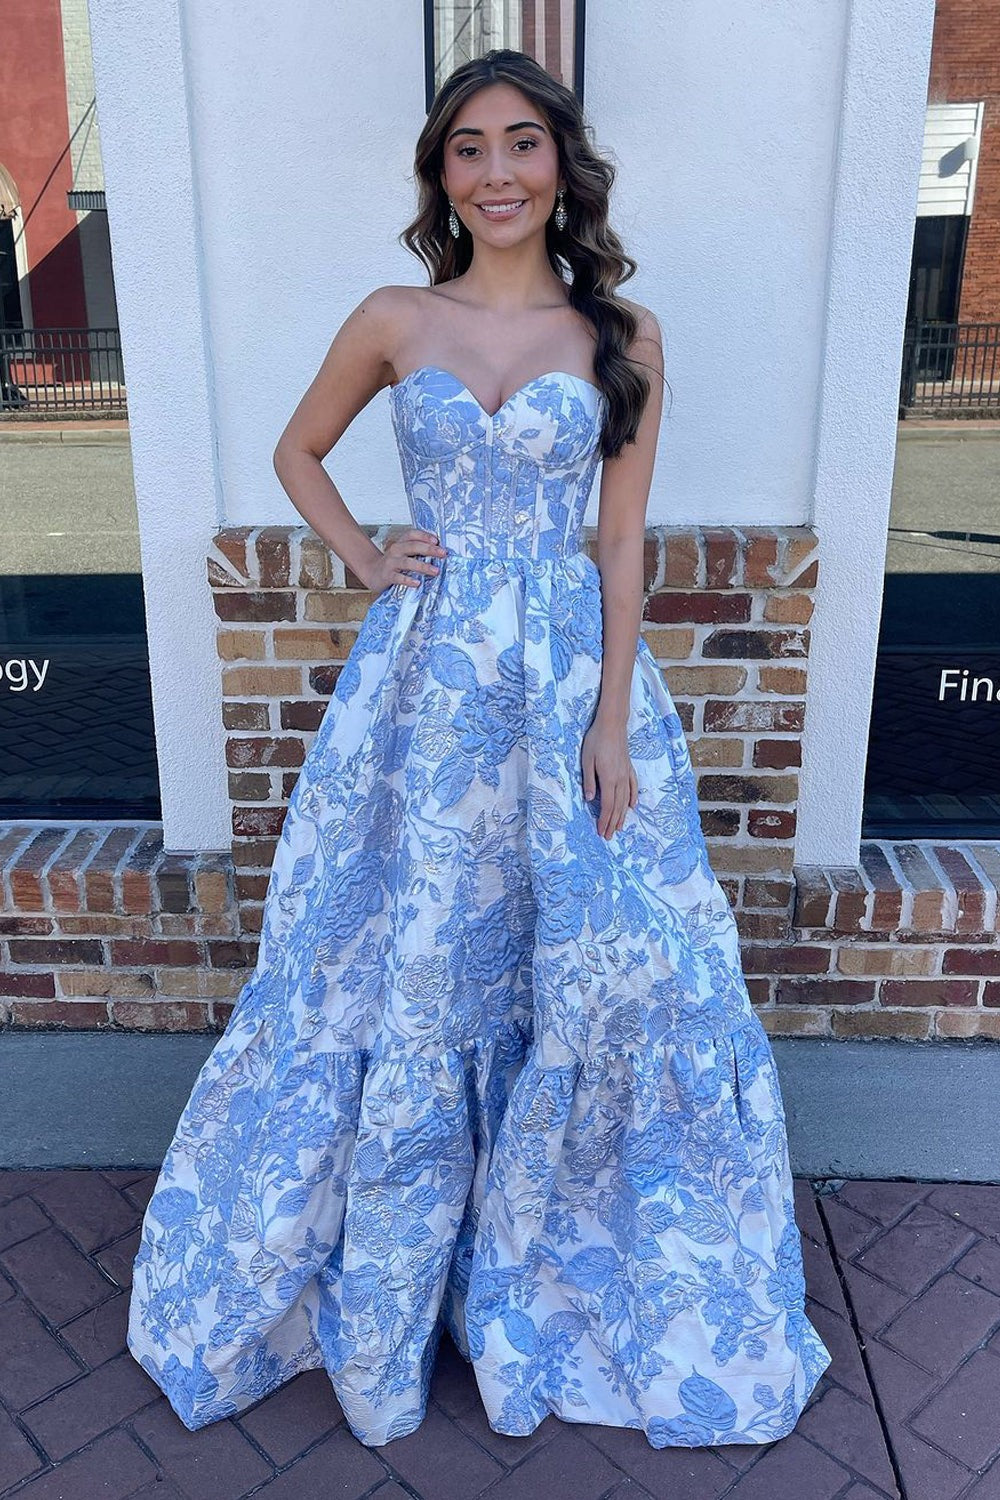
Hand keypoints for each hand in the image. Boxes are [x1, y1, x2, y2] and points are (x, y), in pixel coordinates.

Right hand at [366, 528, 447, 592]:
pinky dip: (408, 580)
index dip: (424, 536)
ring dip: (423, 566)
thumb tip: (439, 552)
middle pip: (413, 546)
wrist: (372, 572)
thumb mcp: (403, 553)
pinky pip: (398, 578)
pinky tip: (417, 583)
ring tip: (435, 571)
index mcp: (401, 543)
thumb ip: (418, 551)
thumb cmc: (393, 563)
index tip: (436, 540)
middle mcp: (395, 550)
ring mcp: (391, 563)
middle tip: (443, 553)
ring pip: (407, 562)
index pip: (412, 534)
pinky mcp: (387, 576)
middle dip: (429, 549)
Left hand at [581, 715, 637, 838]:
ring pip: (625, 799)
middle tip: (609, 836)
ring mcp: (626, 773)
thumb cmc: (596, 740)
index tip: (601, 832)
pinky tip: (632, 806)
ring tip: (619, 827)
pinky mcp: (628, 767)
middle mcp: (620, 779)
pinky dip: (633, 798)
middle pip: (617, 806)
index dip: (604, 821)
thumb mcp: (587, 760)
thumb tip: (589, 799)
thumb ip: (589, 781)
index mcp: (608, 779)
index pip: (607, 806)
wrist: (612, 724)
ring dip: (622, 815)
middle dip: (613, 823)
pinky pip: (633, 786)